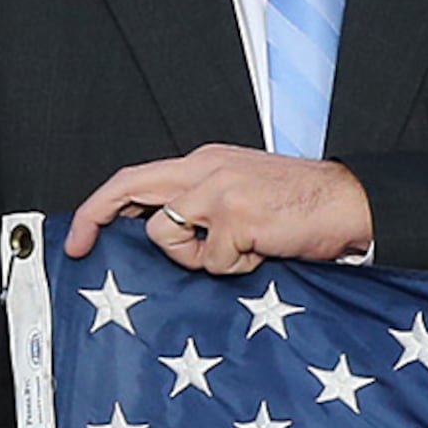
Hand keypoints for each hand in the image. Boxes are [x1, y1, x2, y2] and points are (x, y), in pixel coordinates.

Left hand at [65, 146, 373, 272]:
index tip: (84, 231)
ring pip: (165, 234)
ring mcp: (216, 189)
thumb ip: (202, 208)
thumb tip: (163, 237)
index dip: (104, 203)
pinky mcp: (232, 214)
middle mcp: (204, 167)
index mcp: (206, 161)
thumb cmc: (304, 207)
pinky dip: (234, 266)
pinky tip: (261, 250)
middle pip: (127, 185)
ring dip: (195, 257)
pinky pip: (209, 260)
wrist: (349, 203)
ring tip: (239, 250)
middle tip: (78, 246)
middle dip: (92, 216)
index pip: (138, 176)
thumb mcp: (242, 195)